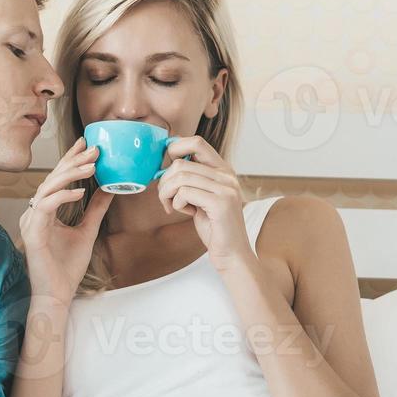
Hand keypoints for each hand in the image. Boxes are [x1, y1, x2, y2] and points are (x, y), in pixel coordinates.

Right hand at [19, 137, 113, 302]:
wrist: (57, 295)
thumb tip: (110, 188)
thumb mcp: (87, 231)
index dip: (70, 160)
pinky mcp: (32, 233)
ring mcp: (31, 222)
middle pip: (52, 178)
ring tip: (91, 166)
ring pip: (47, 188)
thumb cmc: (67, 268)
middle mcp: (34, 212)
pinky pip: (45, 207)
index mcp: (44, 211)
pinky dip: (63, 197)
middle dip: (73, 161)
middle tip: (93, 149)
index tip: (86, 143)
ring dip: (70, 175)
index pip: (57, 179)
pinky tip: (81, 191)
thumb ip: (96, 209)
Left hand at [155, 136, 252, 271]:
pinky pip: (184, 193)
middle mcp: (227, 176)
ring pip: (180, 177)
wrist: (232, 254)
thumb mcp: (202, 197)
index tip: (165, 166)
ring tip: (170, 206)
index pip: (196, 142)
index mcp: (223, 170)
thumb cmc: (214, 227)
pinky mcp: (221, 203)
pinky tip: (184, 212)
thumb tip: (166, 165)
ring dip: (166, 193)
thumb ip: (191, 180)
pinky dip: (176, 203)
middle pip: (181, 163)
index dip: (175, 149)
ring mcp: (226, 188)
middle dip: (164, 181)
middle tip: (164, 197)